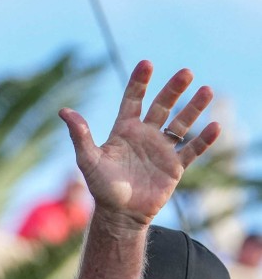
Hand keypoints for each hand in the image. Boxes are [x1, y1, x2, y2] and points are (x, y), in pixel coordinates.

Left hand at [59, 61, 220, 226]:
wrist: (119, 215)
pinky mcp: (174, 167)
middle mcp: (144, 136)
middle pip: (162, 107)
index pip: (133, 100)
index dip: (139, 82)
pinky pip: (192, 150)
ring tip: (207, 90)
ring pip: (181, 123)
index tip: (147, 63)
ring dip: (194, 108)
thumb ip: (80, 135)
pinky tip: (214, 126)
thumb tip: (64, 111)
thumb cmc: (101, 187)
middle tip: (186, 72)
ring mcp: (161, 150)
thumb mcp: (88, 159)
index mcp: (124, 130)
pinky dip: (203, 139)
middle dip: (173, 90)